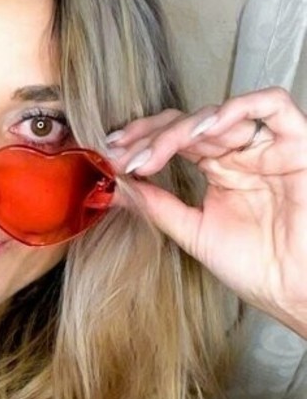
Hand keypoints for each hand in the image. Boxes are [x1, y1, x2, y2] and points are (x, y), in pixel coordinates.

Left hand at [104, 87, 306, 331]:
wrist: (294, 292)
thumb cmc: (257, 268)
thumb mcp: (194, 232)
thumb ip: (159, 206)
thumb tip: (117, 185)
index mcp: (220, 169)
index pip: (176, 138)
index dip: (143, 140)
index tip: (111, 154)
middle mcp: (243, 154)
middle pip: (191, 123)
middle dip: (150, 136)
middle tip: (122, 155)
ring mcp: (268, 148)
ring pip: (220, 114)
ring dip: (180, 128)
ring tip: (152, 153)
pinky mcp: (298, 146)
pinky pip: (274, 106)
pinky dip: (237, 108)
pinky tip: (205, 130)